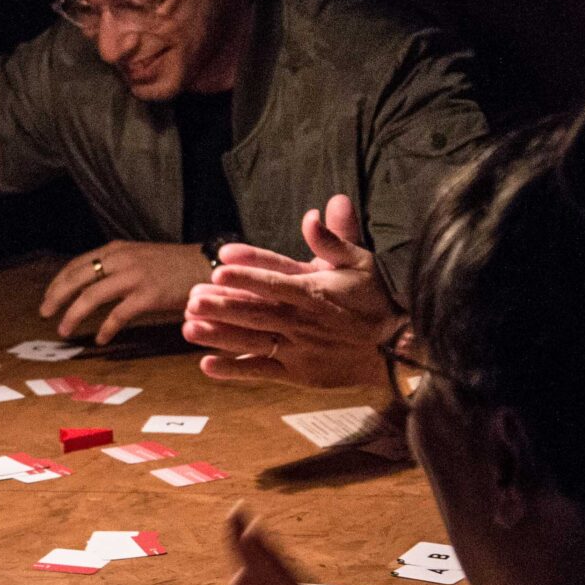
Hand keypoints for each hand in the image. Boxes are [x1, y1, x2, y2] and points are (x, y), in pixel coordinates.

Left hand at [40, 241, 206, 343]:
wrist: (206, 266)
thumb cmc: (172, 266)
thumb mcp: (139, 258)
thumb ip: (116, 268)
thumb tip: (90, 286)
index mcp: (117, 249)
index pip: (76, 264)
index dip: (58, 283)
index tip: (48, 299)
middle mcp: (121, 259)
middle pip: (77, 278)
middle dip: (56, 297)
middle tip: (44, 314)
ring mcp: (135, 276)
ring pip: (92, 296)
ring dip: (74, 315)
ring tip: (64, 331)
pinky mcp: (149, 294)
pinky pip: (118, 314)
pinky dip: (105, 328)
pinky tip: (100, 340)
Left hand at [183, 196, 395, 386]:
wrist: (397, 349)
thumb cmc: (376, 300)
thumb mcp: (360, 262)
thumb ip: (334, 238)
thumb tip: (315, 212)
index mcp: (314, 291)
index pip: (276, 279)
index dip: (248, 272)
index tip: (220, 265)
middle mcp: (302, 321)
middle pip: (257, 311)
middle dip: (223, 306)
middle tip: (192, 299)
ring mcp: (299, 349)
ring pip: (254, 340)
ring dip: (220, 335)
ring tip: (188, 328)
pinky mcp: (299, 373)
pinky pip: (263, 370)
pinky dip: (235, 369)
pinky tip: (207, 365)